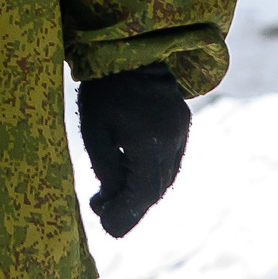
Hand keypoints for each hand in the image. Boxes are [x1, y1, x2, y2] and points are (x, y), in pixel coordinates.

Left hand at [77, 64, 189, 237]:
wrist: (131, 47)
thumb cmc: (104, 88)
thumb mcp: (95, 130)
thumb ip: (108, 169)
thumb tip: (112, 203)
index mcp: (149, 142)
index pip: (142, 193)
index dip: (126, 215)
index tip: (108, 230)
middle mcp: (172, 140)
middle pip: (156, 189)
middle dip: (132, 208)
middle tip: (106, 219)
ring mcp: (181, 131)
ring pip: (165, 177)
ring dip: (142, 194)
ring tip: (113, 200)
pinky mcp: (182, 123)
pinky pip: (170, 160)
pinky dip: (152, 175)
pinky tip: (131, 177)